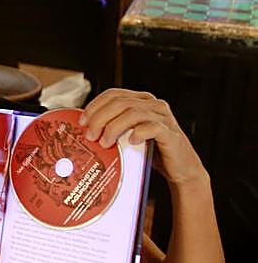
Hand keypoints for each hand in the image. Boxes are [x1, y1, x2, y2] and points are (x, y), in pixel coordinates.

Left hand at [80, 89, 206, 186]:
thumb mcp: (128, 134)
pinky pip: (152, 127)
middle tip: (90, 135)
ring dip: (114, 127)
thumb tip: (84, 129)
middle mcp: (153, 104)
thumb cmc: (152, 151)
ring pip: (133, 113)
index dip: (95, 105)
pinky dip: (138, 133)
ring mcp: (163, 117)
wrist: (180, 169)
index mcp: (141, 100)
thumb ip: (113, 126)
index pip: (113, 94)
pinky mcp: (170, 132)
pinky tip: (131, 141)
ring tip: (105, 142)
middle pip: (119, 103)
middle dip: (99, 118)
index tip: (82, 121)